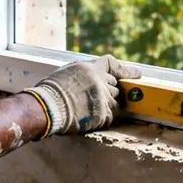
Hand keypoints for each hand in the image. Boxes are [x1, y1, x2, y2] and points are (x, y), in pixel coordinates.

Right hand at [22, 56, 137, 136]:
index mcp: (91, 69)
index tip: (136, 74)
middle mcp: (100, 82)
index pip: (111, 64)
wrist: (46, 108)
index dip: (125, 69)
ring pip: (117, 101)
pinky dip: (106, 117)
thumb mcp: (67, 72)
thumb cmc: (51, 91)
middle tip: (102, 97)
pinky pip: (112, 115)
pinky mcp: (103, 115)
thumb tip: (92, 76)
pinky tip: (94, 118)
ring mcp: (103, 99)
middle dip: (111, 90)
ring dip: (110, 104)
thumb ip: (84, 73)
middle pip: (116, 85)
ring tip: (95, 108)